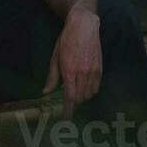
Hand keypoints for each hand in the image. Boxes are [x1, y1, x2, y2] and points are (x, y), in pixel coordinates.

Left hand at [42, 4, 101, 119]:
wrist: (84, 25)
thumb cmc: (66, 40)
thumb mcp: (55, 57)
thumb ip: (52, 77)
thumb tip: (46, 92)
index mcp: (69, 71)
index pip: (69, 98)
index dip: (68, 111)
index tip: (66, 121)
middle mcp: (83, 73)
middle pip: (80, 98)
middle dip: (73, 102)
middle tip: (68, 99)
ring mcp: (93, 71)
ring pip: (89, 95)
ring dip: (82, 97)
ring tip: (76, 90)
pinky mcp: (100, 68)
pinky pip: (96, 87)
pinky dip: (90, 91)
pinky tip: (84, 86)